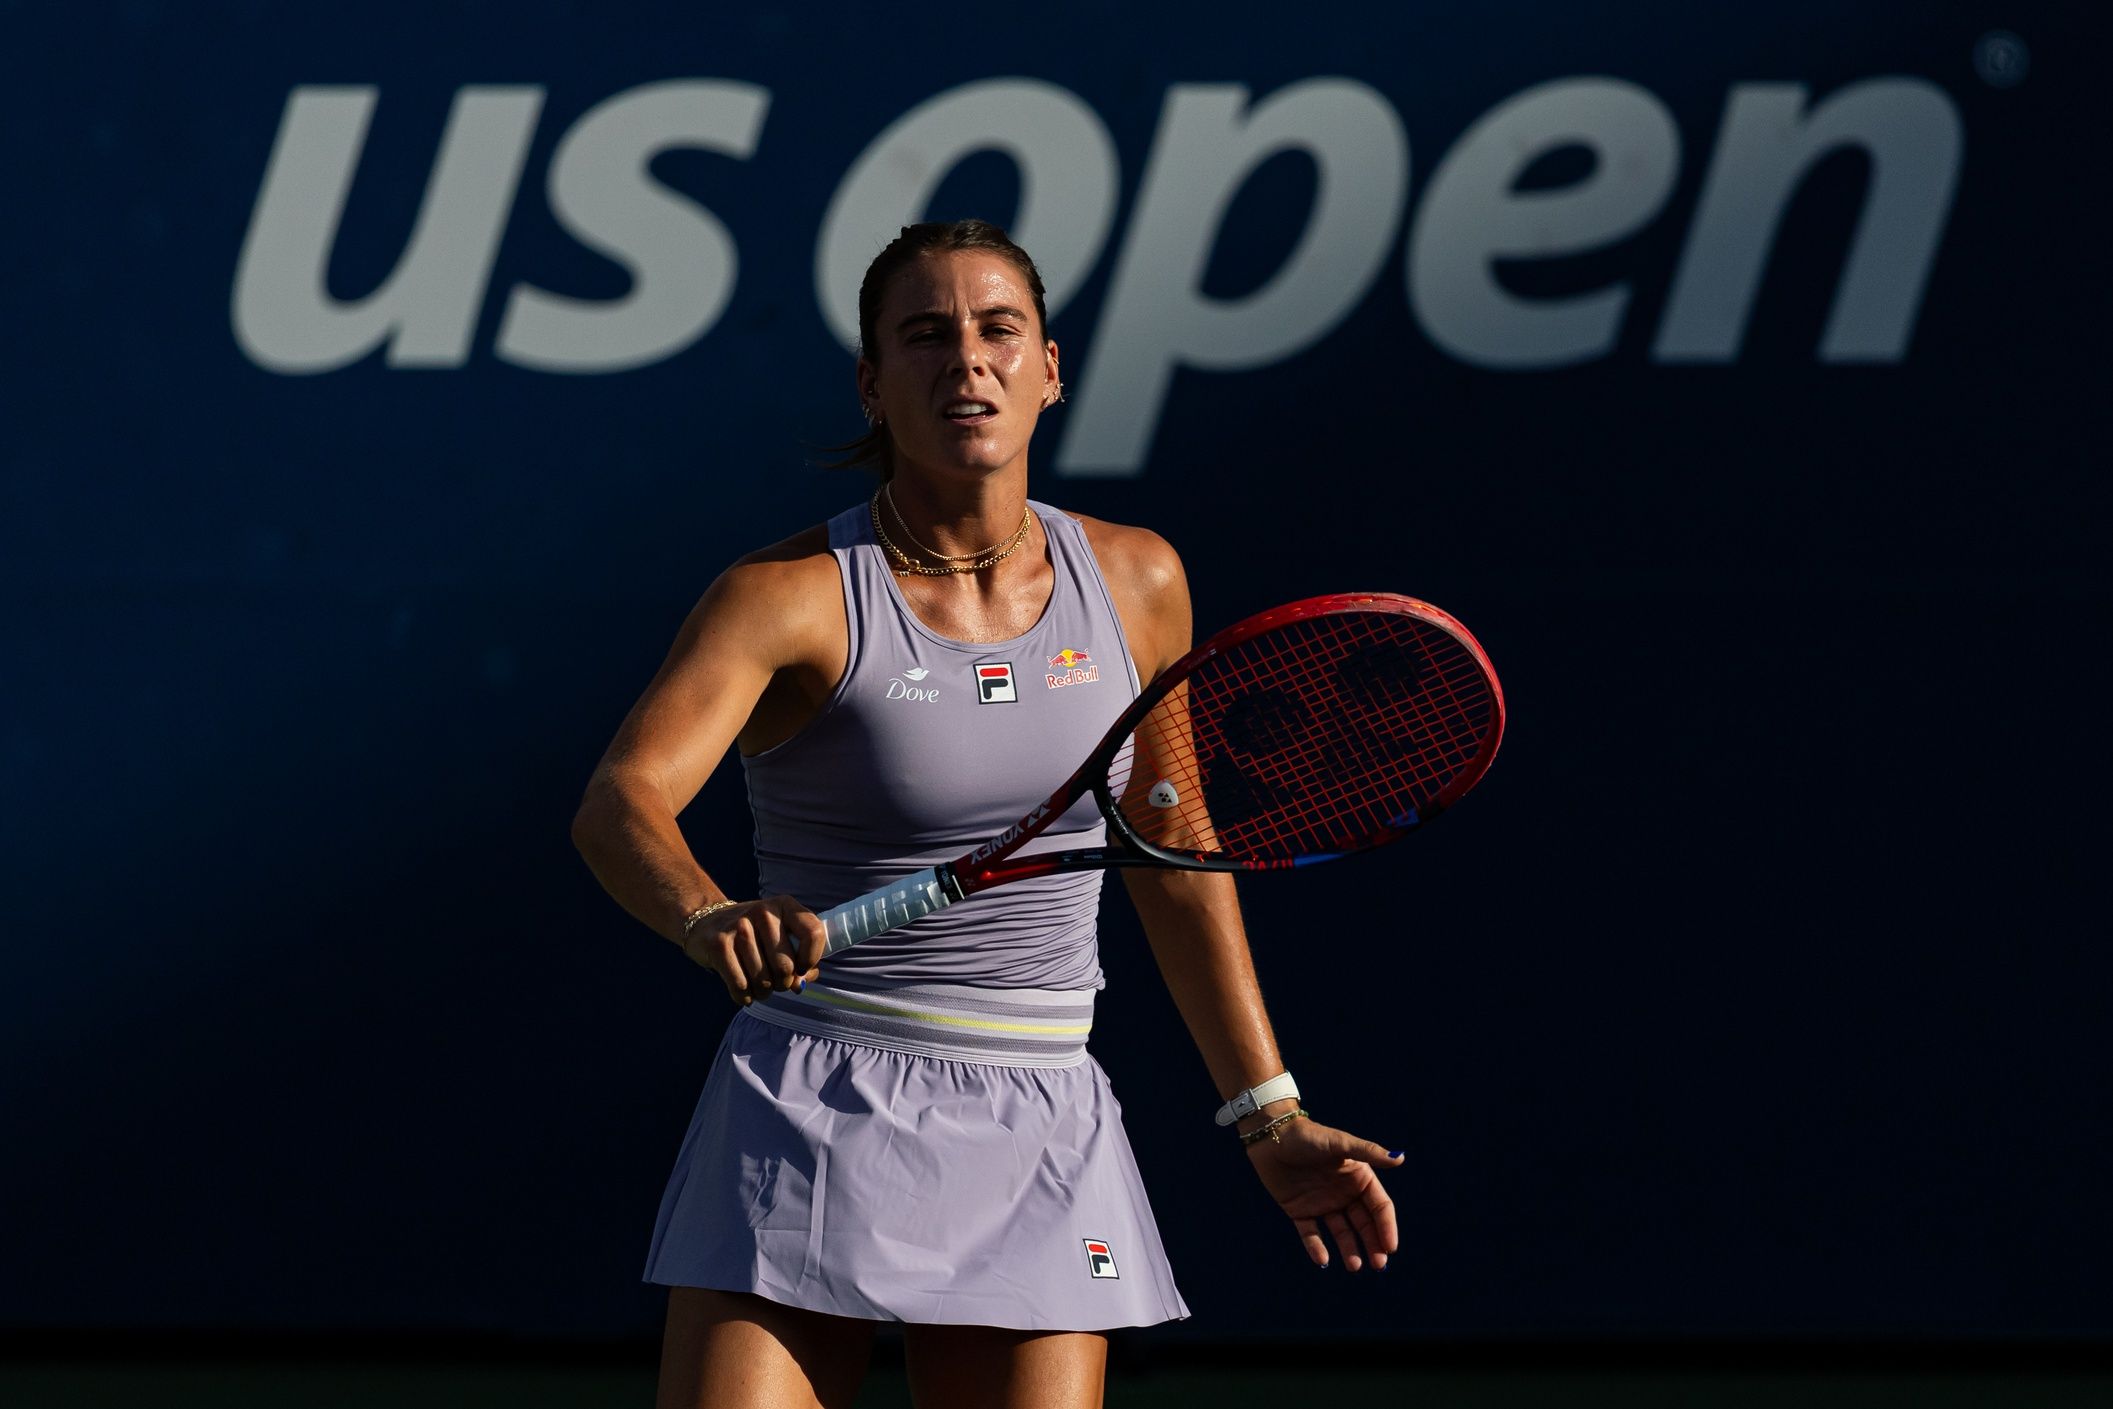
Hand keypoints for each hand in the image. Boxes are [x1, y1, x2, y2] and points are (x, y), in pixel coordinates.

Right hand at [677, 896, 824, 1004]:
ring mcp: (739, 927)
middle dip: (782, 984)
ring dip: (763, 992)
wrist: (707, 922)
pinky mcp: (719, 944)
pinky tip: (744, 992)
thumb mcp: (780, 936)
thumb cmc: (754, 935)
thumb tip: (800, 985)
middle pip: (785, 967)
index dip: (812, 959)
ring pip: (763, 981)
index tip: (802, 970)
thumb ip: (799, 959)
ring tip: (759, 986)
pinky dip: (745, 997)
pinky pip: (741, 986)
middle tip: (775, 983)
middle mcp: (763, 912)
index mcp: (785, 905)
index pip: (813, 933)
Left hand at [1243, 1114, 1403, 1270]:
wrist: (1271, 1136)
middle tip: (1378, 1265)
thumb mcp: (1339, 1143)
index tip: (1390, 1248)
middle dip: (1372, 1244)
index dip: (1386, 1226)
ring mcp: (1322, 1204)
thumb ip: (1368, 1152)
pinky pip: (1311, 1233)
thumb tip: (1400, 1158)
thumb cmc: (1309, 1136)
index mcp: (1359, 1178)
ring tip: (1354, 1267)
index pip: (1379, 1207)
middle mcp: (1344, 1193)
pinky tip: (1323, 1260)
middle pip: (1364, 1224)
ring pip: (1341, 1232)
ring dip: (1349, 1249)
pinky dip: (1316, 1247)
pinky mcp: (1300, 1211)